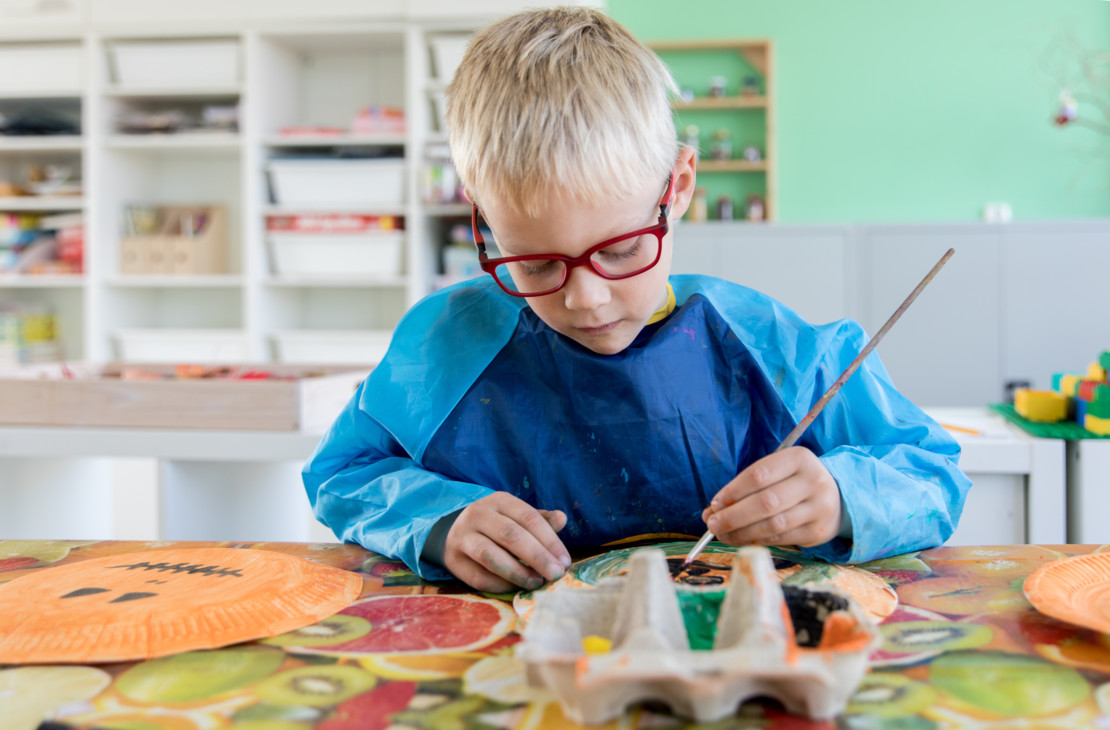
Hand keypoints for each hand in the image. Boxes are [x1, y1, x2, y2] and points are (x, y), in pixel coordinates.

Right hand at [443, 491, 571, 592]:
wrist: (455, 534)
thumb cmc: (497, 527)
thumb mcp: (517, 518)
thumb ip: (540, 521)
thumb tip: (562, 518)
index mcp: (499, 500)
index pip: (528, 518)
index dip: (549, 540)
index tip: (565, 561)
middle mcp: (478, 514)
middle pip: (510, 535)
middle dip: (537, 556)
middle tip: (555, 574)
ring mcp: (462, 536)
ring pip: (490, 555)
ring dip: (517, 572)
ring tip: (537, 583)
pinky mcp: (453, 560)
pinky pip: (478, 576)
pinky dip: (500, 584)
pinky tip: (515, 588)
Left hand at [703, 446, 841, 548]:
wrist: (835, 496)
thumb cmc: (793, 481)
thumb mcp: (776, 472)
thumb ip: (746, 487)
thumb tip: (713, 511)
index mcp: (798, 458)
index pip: (758, 476)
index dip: (732, 492)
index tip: (714, 504)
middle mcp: (812, 481)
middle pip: (765, 502)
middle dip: (733, 516)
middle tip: (713, 524)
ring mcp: (818, 508)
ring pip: (773, 525)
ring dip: (742, 533)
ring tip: (723, 535)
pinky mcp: (817, 531)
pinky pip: (781, 539)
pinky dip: (757, 540)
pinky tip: (742, 539)